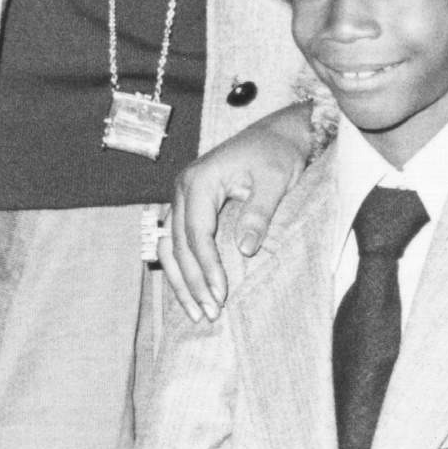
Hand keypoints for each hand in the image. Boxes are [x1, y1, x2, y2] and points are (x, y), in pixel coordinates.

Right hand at [164, 102, 312, 320]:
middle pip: (178, 244)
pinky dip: (182, 267)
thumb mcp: (275, 180)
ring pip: (170, 246)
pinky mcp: (190, 205)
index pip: (196, 233)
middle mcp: (183, 188)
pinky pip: (177, 241)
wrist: (277, 134)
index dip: (206, 267)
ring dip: (181, 280)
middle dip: (193, 282)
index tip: (221, 294)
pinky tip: (192, 292)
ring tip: (198, 312)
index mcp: (199, 179)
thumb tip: (244, 249)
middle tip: (211, 313)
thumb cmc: (277, 153)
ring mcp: (182, 197)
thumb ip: (259, 213)